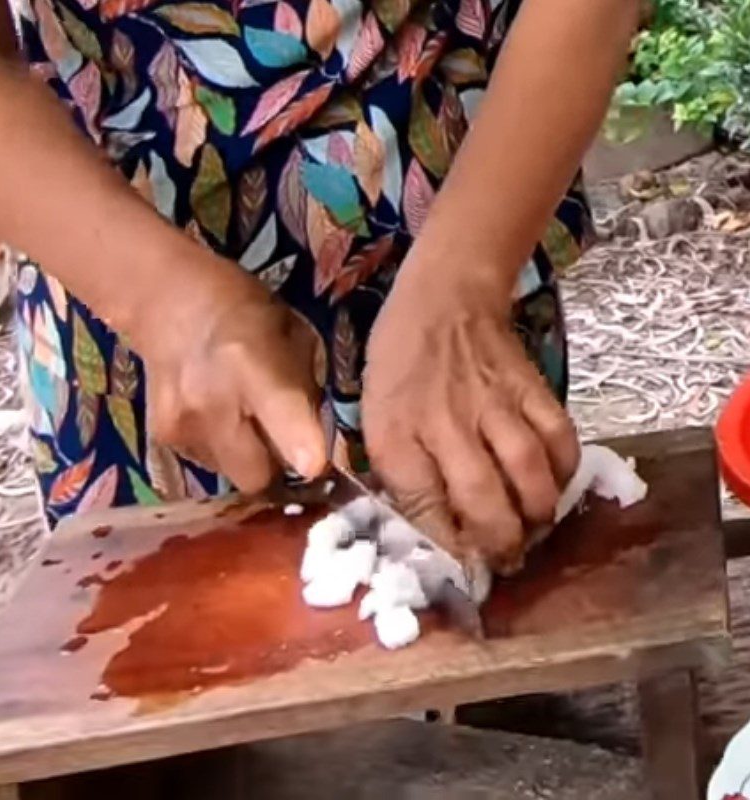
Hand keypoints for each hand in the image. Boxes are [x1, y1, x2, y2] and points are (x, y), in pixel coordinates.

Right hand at [135, 259, 326, 493]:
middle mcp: (211, 401)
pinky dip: (222, 448)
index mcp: (250, 362)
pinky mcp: (162, 440)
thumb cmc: (245, 313)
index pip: (281, 414)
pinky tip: (216, 412)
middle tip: (279, 431)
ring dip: (248, 455)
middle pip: (258, 475)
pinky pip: (210, 464)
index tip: (313, 464)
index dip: (301, 444)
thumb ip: (307, 390)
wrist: (166, 299)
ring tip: (241, 413)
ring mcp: (181, 425)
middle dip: (276, 464)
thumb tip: (317, 438)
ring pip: (234, 475)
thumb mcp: (293, 335)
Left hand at [362, 267, 578, 574]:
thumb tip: (432, 525)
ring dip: (535, 517)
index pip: (423, 505)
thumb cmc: (399, 363)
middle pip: (484, 499)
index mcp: (397, 432)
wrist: (444, 301)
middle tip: (504, 561)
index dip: (446, 546)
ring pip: (529, 475)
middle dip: (498, 543)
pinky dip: (564, 475)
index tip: (462, 567)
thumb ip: (398, 470)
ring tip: (531, 533)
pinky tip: (554, 489)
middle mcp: (446, 423)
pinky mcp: (532, 389)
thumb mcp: (374, 417)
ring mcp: (496, 405)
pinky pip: (561, 441)